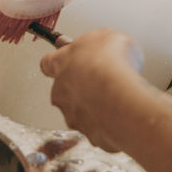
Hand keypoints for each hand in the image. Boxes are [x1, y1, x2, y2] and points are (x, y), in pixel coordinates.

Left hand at [40, 28, 151, 151]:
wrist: (119, 95)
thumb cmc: (110, 63)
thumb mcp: (109, 37)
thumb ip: (101, 42)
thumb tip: (107, 45)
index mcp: (62, 63)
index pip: (48, 62)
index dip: (58, 60)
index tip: (65, 58)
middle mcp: (61, 91)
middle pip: (65, 89)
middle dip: (82, 86)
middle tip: (102, 80)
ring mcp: (73, 114)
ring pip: (81, 111)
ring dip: (95, 106)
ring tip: (117, 98)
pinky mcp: (90, 134)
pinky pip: (98, 128)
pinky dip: (109, 123)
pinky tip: (123, 113)